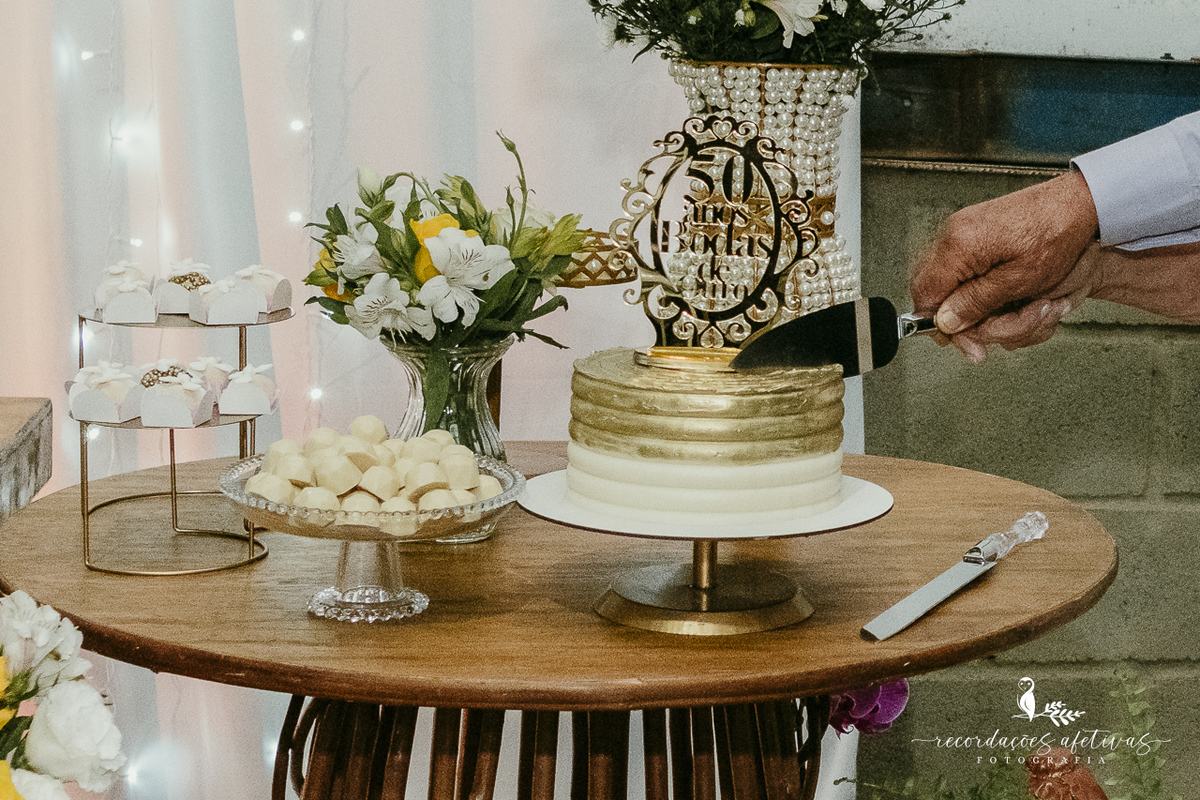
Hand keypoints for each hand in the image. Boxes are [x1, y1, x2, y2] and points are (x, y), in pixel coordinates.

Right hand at [909, 171, 1099, 357]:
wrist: (1078, 202)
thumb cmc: (1057, 235)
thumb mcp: (1018, 282)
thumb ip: (975, 303)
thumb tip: (945, 321)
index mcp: (958, 246)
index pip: (925, 295)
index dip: (939, 324)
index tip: (959, 339)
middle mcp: (952, 234)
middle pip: (928, 288)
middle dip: (953, 314)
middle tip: (977, 333)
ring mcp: (961, 229)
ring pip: (944, 280)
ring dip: (968, 301)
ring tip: (1000, 308)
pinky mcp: (972, 229)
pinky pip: (959, 266)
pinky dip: (974, 284)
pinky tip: (999, 291)